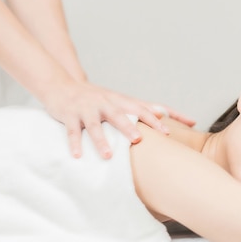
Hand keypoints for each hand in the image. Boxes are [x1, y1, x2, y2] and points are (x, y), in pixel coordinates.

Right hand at [43, 81, 195, 158]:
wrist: (61, 85)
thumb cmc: (96, 98)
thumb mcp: (118, 101)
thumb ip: (140, 108)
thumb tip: (166, 115)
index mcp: (122, 101)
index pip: (147, 107)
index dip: (165, 116)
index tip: (180, 128)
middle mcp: (107, 103)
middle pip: (122, 114)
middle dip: (132, 127)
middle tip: (141, 140)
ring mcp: (88, 109)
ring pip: (96, 125)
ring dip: (102, 140)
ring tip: (109, 156)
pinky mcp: (70, 116)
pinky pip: (73, 131)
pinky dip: (75, 144)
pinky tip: (78, 156)